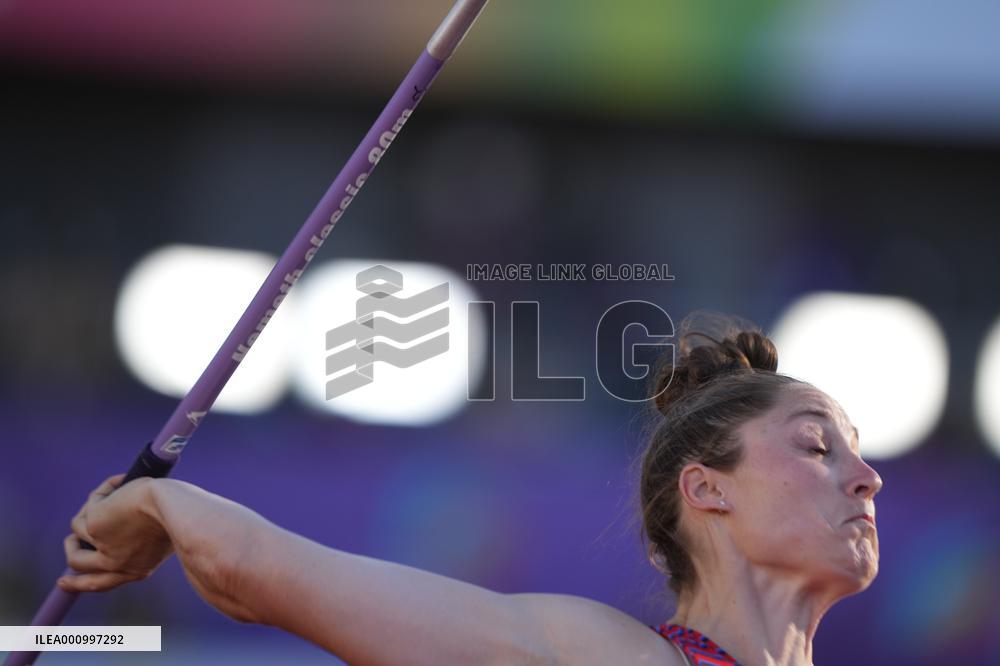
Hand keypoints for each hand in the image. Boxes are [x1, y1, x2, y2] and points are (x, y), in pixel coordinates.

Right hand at [58, 474, 173, 592]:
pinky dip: (103, 491)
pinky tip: (121, 482)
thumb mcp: (164, 533)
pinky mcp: (94, 525)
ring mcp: (103, 546)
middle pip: (79, 566)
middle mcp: (116, 564)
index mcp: (137, 570)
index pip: (101, 583)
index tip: (64, 581)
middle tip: (69, 542)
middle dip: (70, 552)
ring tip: (117, 493)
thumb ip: (143, 539)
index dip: (80, 583)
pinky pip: (90, 504)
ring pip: (77, 531)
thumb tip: (113, 528)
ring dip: (92, 509)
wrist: (179, 508)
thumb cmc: (183, 516)